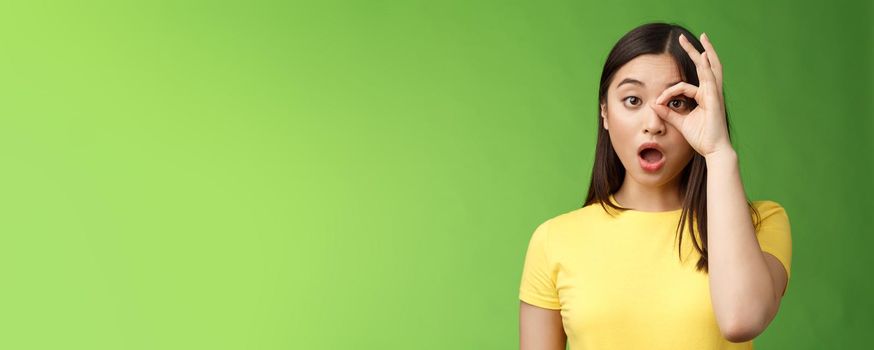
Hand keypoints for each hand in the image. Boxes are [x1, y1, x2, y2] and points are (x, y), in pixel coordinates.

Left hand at [650, 32, 732, 157]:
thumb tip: (654, 105)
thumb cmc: (701, 138)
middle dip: (695, 51)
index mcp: (703, 97)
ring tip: (702, 37)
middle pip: (705, 66)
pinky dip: (706, 68)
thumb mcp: (680, 123)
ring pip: (711, 68)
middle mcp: (710, 93)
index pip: (682, 86)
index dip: (667, 92)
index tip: (657, 102)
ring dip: (705, 51)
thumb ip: (668, 113)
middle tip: (682, 38)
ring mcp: (714, 95)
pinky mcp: (715, 99)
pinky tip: (702, 56)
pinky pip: (709, 80)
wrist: (713, 150)